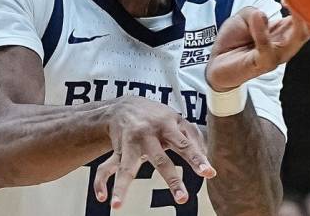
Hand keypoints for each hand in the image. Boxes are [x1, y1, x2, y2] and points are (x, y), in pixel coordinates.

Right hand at [94, 95, 216, 208]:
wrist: (125, 105)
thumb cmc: (157, 116)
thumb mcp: (177, 120)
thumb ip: (193, 138)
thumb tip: (207, 158)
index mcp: (166, 125)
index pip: (184, 144)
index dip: (197, 158)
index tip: (208, 173)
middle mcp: (147, 135)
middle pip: (160, 159)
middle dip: (171, 179)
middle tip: (183, 198)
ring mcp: (130, 143)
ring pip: (126, 167)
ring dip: (122, 186)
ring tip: (118, 205)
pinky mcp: (116, 151)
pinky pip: (105, 168)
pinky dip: (101, 183)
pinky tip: (103, 198)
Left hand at [206, 4, 309, 91]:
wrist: (215, 63)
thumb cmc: (234, 41)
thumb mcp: (244, 18)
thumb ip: (254, 12)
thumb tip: (263, 15)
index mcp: (284, 32)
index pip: (307, 18)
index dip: (307, 2)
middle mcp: (285, 44)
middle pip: (309, 28)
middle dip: (309, 9)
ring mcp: (276, 55)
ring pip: (297, 38)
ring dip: (296, 18)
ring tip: (287, 1)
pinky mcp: (262, 64)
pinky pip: (267, 49)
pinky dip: (263, 32)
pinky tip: (259, 18)